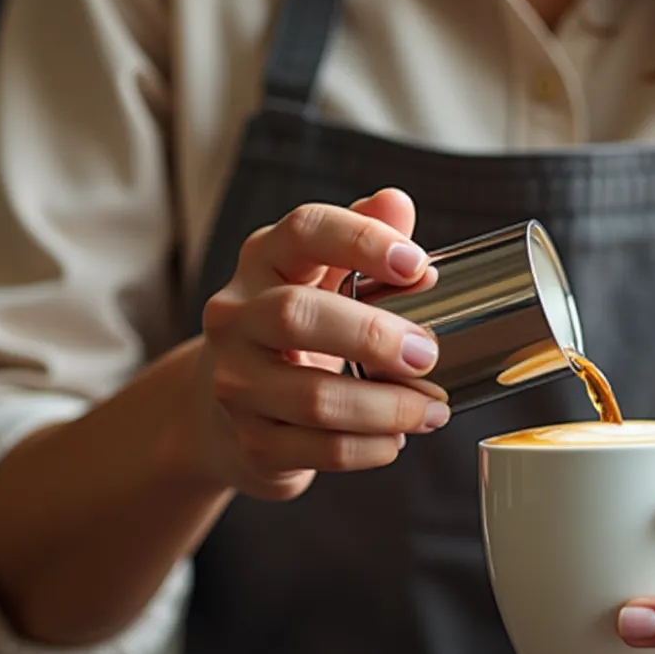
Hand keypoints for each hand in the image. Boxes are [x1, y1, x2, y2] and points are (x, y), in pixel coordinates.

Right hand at [197, 188, 448, 500]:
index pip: (304, 232)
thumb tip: (397, 202)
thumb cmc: (293, 334)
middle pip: (296, 315)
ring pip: (313, 397)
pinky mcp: (252, 442)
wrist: (222, 411)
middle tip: (428, 353)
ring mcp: (236, 383)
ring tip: (432, 408)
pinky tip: (396, 440)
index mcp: (263, 262)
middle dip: (374, 335)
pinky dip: (369, 448)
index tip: (418, 264)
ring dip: (386, 407)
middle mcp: (237, 317)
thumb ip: (361, 239)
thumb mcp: (321, 279)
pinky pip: (319, 450)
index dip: (362, 240)